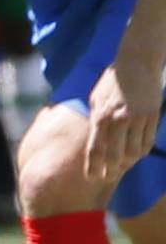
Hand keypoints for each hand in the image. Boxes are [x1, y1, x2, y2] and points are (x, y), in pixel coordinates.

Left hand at [85, 49, 162, 183]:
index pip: (95, 150)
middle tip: (108, 177)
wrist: (136, 64)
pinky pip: (147, 142)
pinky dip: (140, 152)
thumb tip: (97, 144)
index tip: (91, 179)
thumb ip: (96, 123)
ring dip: (127, 163)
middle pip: (115, 156)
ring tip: (121, 166)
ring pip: (134, 152)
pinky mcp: (152, 117)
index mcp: (100, 117)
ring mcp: (137, 119)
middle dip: (111, 171)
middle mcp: (118, 120)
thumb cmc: (111, 83)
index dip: (93, 168)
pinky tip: (134, 154)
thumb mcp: (96, 101)